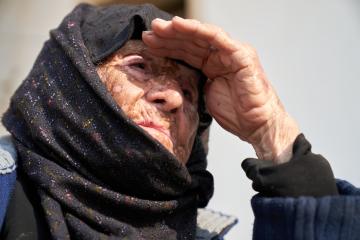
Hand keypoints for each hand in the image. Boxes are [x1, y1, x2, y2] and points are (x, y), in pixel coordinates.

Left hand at [142, 17, 299, 162]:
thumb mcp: (204, 96)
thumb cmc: (236, 114)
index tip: (148, 44)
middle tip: (149, 32)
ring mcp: (232, 53)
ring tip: (158, 28)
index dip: (167, 47)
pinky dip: (199, 30)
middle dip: (168, 36)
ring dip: (178, 30)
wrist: (258, 126)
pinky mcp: (241, 55)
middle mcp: (221, 55)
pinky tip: (180, 25)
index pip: (186, 52)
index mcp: (212, 65)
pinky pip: (217, 38)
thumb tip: (170, 80)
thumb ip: (192, 82)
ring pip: (201, 36)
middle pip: (191, 42)